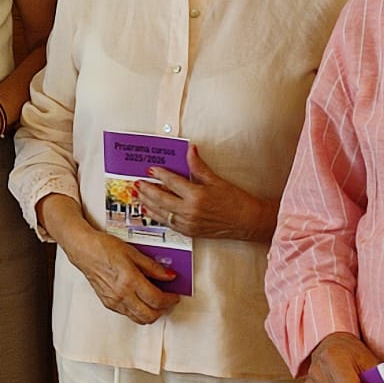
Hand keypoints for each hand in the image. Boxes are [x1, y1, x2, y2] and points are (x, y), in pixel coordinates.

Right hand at [59, 219, 181, 323]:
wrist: (84, 250)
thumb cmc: (105, 247)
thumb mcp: (133, 253)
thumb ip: (153, 267)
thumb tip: (169, 276)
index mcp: (130, 280)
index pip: (156, 300)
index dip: (170, 300)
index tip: (174, 295)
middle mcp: (121, 294)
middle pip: (149, 315)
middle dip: (162, 310)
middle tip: (167, 300)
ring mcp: (114, 301)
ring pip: (139, 319)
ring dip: (151, 313)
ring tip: (155, 300)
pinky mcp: (108, 303)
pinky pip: (128, 314)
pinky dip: (138, 311)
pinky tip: (140, 299)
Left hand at [136, 145, 274, 241]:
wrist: (247, 222)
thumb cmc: (235, 201)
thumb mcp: (217, 180)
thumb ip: (199, 166)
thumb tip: (190, 150)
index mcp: (197, 196)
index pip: (172, 182)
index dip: (160, 174)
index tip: (150, 170)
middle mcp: (190, 211)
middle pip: (161, 199)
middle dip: (147, 190)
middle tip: (137, 183)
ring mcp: (188, 223)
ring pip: (161, 213)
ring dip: (147, 203)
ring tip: (138, 196)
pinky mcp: (190, 232)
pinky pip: (168, 224)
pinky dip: (157, 216)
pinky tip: (151, 210)